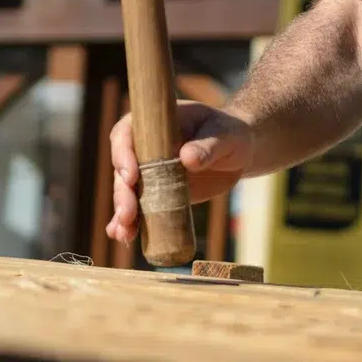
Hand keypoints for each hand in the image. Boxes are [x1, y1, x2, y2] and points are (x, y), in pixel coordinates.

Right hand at [106, 100, 253, 242]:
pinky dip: (131, 223)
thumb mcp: (225, 136)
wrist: (239, 153)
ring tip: (123, 232)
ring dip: (123, 212)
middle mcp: (146, 147)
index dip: (123, 153)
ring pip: (126, 192)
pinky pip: (140, 208)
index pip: (127, 133)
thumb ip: (208, 146)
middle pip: (122, 168)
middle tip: (128, 213)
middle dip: (122, 192)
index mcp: (155, 124)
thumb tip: (186, 158)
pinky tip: (123, 236)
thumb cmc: (231, 135)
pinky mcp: (157, 193)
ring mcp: (149, 172)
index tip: (131, 176)